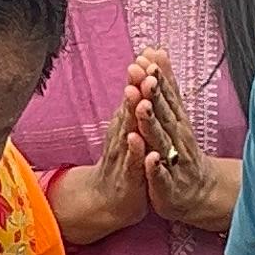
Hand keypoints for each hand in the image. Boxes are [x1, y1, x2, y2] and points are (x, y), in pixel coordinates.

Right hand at [50, 83, 147, 245]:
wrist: (106, 201)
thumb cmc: (122, 162)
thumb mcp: (127, 129)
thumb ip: (132, 103)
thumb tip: (137, 74)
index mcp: (125, 123)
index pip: (134, 95)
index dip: (140, 75)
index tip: (148, 53)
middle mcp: (122, 136)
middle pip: (130, 108)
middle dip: (136, 88)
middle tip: (142, 67)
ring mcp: (124, 157)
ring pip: (129, 133)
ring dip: (134, 116)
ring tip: (140, 99)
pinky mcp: (128, 178)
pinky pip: (133, 164)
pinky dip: (136, 153)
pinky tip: (139, 142)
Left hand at [130, 48, 238, 231]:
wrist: (198, 193)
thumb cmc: (181, 151)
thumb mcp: (175, 116)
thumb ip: (166, 86)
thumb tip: (158, 51)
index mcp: (176, 122)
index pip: (167, 96)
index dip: (158, 77)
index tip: (149, 56)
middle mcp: (177, 139)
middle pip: (164, 114)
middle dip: (154, 94)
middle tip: (143, 74)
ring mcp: (173, 163)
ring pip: (161, 141)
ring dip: (152, 124)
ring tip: (142, 107)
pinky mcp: (168, 187)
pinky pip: (161, 177)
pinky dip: (156, 168)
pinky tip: (150, 159)